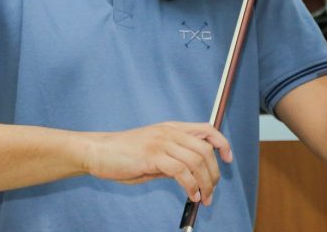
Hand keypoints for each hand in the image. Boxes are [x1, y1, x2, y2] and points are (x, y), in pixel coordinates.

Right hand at [86, 122, 232, 205]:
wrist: (98, 151)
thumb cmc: (124, 154)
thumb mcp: (154, 153)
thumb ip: (173, 159)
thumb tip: (191, 175)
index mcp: (172, 128)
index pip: (207, 129)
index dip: (222, 143)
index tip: (228, 159)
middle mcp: (170, 132)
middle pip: (205, 150)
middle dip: (214, 173)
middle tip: (211, 192)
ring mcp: (161, 142)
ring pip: (196, 161)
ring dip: (205, 183)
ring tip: (203, 198)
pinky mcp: (152, 155)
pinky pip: (181, 171)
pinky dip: (190, 186)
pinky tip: (190, 195)